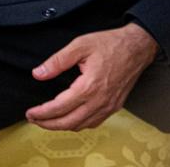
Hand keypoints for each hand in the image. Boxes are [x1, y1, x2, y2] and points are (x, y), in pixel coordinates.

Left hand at [26, 22, 158, 130]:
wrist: (138, 46)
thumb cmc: (112, 44)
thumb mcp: (81, 45)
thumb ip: (57, 61)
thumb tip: (38, 73)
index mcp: (88, 86)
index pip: (58, 108)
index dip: (41, 113)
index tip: (30, 112)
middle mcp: (99, 100)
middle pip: (67, 123)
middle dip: (47, 124)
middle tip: (35, 119)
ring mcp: (109, 105)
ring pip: (80, 126)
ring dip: (62, 126)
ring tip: (50, 119)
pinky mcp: (115, 106)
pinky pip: (94, 123)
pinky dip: (79, 124)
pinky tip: (72, 118)